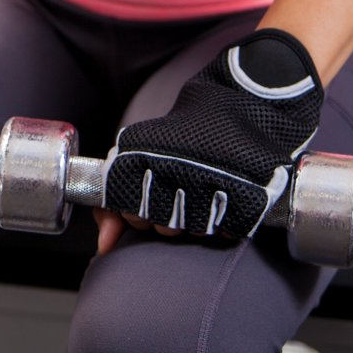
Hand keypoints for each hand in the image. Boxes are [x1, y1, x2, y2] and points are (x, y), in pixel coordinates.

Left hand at [97, 29, 322, 253]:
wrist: (242, 104)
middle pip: (162, 229)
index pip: (131, 215)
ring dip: (196, 220)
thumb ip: (112, 207)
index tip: (148, 196)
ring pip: (193, 232)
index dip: (137, 213)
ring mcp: (213, 184)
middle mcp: (176, 170)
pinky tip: (223, 198)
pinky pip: (226, 231)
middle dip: (166, 219)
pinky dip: (224, 221)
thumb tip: (104, 247)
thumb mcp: (139, 159)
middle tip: (178, 192)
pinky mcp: (248, 196)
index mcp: (145, 157)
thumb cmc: (184, 137)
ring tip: (201, 191)